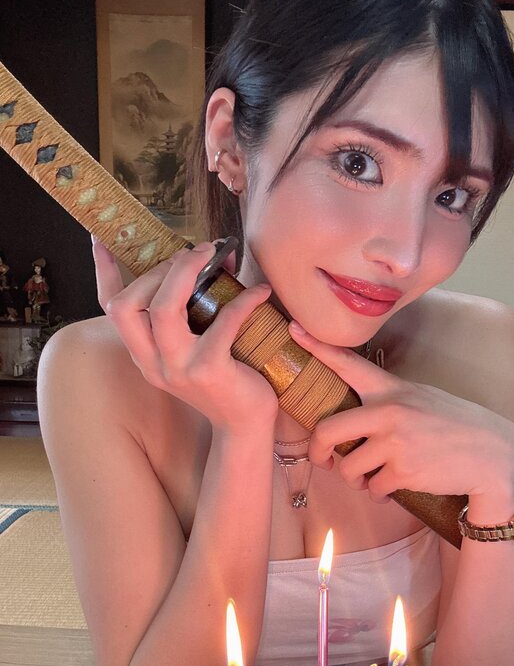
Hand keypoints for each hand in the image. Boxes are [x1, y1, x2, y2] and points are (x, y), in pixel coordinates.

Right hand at [92, 237, 278, 432]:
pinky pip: (222, 322)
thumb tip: (217, 257)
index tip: (101, 238)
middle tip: (193, 252)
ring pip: (164, 308)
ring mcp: (177, 369)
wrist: (245, 427)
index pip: (112, 309)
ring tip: (215, 255)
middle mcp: (153, 363)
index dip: (104, 271)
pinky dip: (243, 301)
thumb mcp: (200, 344)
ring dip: (188, 272)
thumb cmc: (227, 379)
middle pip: (128, 304)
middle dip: (158, 268)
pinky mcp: (209, 371)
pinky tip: (261, 292)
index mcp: (144, 354)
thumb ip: (197, 306)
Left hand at [288, 321, 513, 503]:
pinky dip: (378, 492)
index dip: (317, 347)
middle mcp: (389, 412)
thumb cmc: (454, 427)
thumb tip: (353, 421)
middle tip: (323, 460)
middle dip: (319, 451)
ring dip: (355, 479)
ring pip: (349, 467)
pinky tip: (392, 487)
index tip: (293, 329)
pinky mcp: (403, 472)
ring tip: (371, 478)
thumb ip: (388, 402)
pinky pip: (373, 488)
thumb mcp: (422, 399)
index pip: (348, 363)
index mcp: (392, 390)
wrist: (492, 455)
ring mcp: (395, 443)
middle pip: (328, 430)